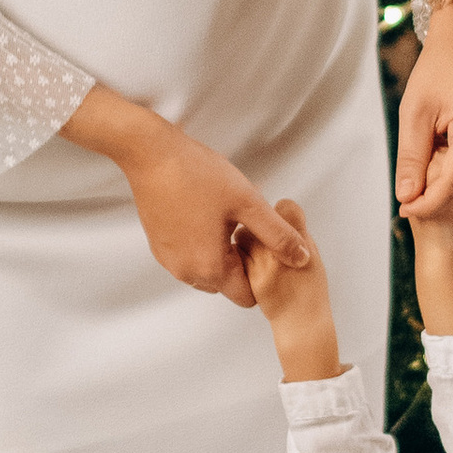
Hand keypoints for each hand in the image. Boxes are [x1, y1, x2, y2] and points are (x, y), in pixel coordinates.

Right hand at [63, 88, 311, 304]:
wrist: (151, 155)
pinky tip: (208, 214)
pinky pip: (189, 258)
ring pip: (208, 271)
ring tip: (228, 218)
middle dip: (242, 264)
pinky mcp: (159, 247)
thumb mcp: (248, 203)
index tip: (263, 246)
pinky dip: (203, 245)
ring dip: (223, 254)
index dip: (262, 274)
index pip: (247, 297)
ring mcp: (169, 261)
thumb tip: (301, 259)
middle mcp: (186, 272)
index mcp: (210, 268)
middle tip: (247, 228)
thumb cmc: (198, 175)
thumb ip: (278, 235)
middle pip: (227, 285)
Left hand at [238, 196, 343, 375]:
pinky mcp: (250, 279)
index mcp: (301, 241)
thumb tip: (276, 207)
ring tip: (257, 250)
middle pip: (258, 217)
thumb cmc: (309, 286)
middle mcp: (282, 251)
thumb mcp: (312, 253)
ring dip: (247, 238)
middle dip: (258, 221)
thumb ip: (296, 230)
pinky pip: (236, 255)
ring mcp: (264, 265)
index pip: (285, 207)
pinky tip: (249, 263)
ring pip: (243, 235)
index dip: (279, 210)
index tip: (277, 216)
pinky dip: (240, 254)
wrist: (301, 321)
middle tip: (263, 232)